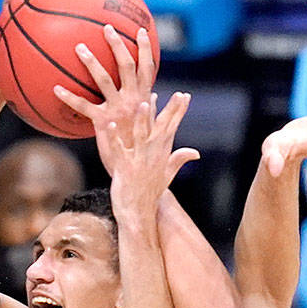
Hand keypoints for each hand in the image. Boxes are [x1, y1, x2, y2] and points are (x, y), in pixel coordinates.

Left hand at [53, 25, 156, 165]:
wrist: (136, 171)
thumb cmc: (143, 150)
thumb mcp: (154, 128)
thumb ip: (155, 110)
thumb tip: (154, 95)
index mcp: (143, 99)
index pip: (147, 67)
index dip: (145, 48)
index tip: (140, 30)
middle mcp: (133, 100)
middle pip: (127, 66)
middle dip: (118, 45)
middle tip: (107, 28)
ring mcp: (117, 110)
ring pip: (104, 80)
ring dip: (92, 63)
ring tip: (80, 48)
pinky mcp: (102, 122)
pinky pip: (83, 106)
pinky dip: (69, 97)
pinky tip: (55, 88)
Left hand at [99, 93, 198, 218]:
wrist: (138, 213)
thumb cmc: (150, 194)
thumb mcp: (167, 175)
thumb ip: (179, 160)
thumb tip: (196, 153)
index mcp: (161, 154)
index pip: (172, 128)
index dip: (178, 111)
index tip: (185, 95)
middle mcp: (152, 155)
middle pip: (162, 129)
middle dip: (170, 110)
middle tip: (176, 94)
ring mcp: (139, 161)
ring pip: (141, 136)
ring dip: (142, 120)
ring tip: (143, 103)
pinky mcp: (124, 168)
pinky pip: (118, 149)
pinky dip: (114, 137)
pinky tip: (110, 123)